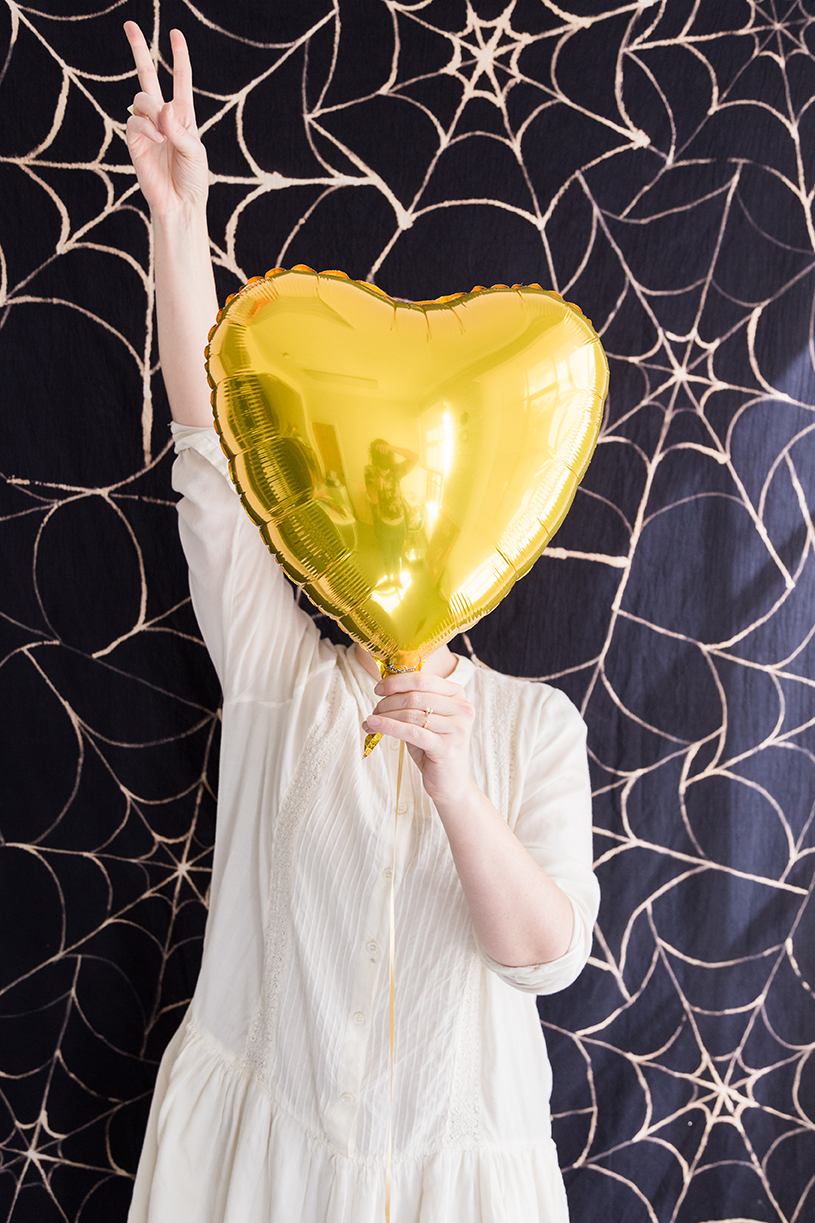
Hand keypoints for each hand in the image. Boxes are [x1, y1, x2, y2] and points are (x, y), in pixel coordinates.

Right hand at [124, 23, 208, 218]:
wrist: (180, 205)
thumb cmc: (193, 180)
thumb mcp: (196, 152)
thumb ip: (180, 129)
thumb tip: (163, 107)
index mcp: (184, 116)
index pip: (181, 80)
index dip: (179, 57)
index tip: (175, 33)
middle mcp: (163, 117)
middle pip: (148, 76)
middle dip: (139, 50)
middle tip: (129, 24)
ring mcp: (147, 127)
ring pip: (141, 98)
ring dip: (152, 111)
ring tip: (163, 136)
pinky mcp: (134, 140)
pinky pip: (134, 120)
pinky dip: (146, 127)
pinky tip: (156, 141)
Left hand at [362, 672, 475, 807]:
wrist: (450, 782)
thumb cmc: (434, 748)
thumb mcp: (426, 719)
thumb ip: (412, 701)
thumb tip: (383, 686)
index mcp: (457, 694)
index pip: (423, 679)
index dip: (396, 681)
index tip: (378, 688)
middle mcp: (462, 708)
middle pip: (415, 696)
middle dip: (388, 701)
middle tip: (374, 709)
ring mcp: (456, 728)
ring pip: (410, 714)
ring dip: (385, 715)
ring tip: (371, 721)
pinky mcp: (446, 747)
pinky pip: (411, 732)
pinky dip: (388, 727)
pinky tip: (373, 726)